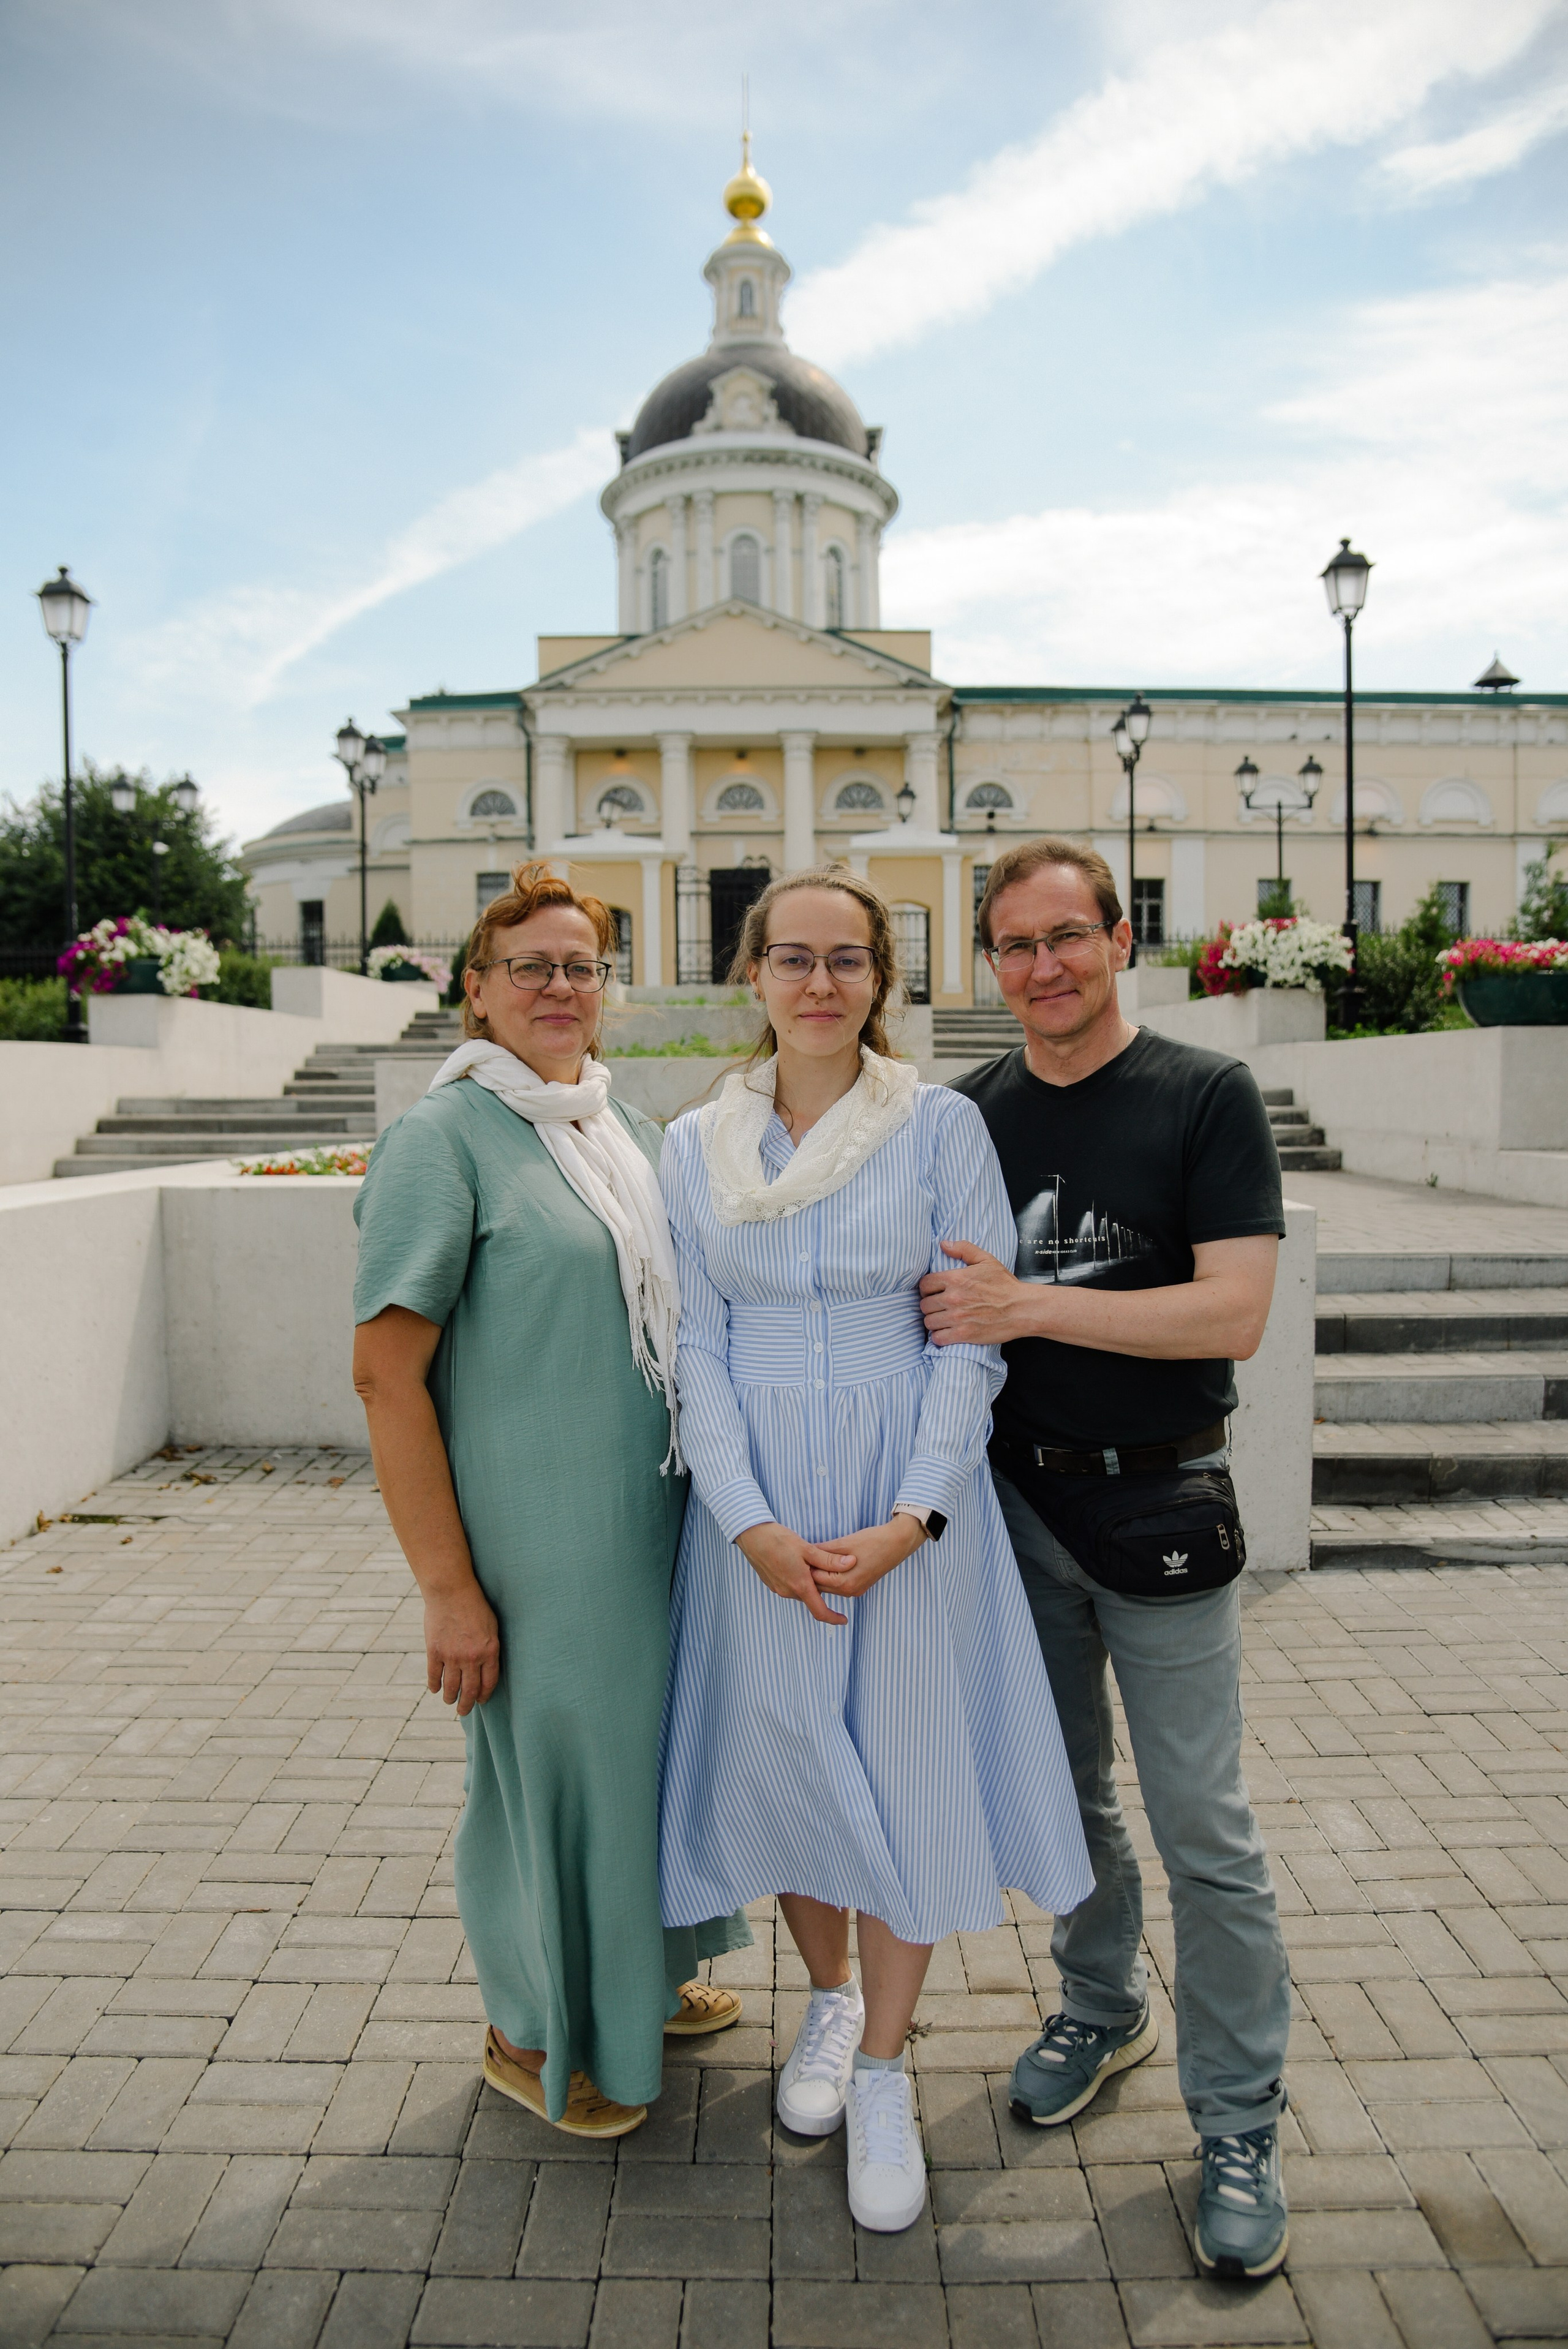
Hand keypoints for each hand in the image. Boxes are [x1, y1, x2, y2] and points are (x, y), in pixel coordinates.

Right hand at [423, 1582, 500, 1714]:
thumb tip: (487, 1666)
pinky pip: (434, 1676)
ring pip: (451, 1687)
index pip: (488, 1683)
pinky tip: (435, 1689)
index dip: (484, 1695)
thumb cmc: (475, 1604)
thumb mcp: (492, 1626)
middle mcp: (471, 1658)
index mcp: (489, 1651)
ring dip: (450, 1698)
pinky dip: (434, 1685)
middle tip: (463, 1711)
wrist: (451, 1590)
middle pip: (469, 1690)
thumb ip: (490, 1647)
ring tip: (449, 1701)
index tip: (480, 1701)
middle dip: (466, 1705)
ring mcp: (452, 1656)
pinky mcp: (434, 1651)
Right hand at [736, 1522, 851, 1624]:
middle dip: (822, 1591)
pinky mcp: (771, 1583)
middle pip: (811, 1598)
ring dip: (809, 1584)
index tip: (845, 1620)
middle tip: (831, 1575)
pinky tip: (798, 1564)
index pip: (820, 1611)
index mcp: (800, 1586)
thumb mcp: (808, 1549)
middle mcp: (788, 1592)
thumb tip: (852, 1563)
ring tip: (813, 1566)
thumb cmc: (779, 1540)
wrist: (752, 1536)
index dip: (834, 1618)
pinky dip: (798, 1580)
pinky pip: (790, 1586)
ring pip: (800, 1591)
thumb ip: (829, 1560)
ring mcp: (778, 1588)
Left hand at [809, 1513, 927, 1599]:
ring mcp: (856, 1591)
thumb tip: (806, 1551)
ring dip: (821, 1575)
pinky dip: (831, 1577)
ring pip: (830, 1587)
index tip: (797, 1556)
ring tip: (812, 1560)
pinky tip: (827, 1565)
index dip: (805, 1567)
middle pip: (821, 1586)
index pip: (815, 1579)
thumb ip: (824, 1551)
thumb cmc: (872, 1540)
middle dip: (811, 1573)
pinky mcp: (861, 1586)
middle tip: (801, 1559)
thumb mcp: (845, 1543)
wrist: (898, 1543)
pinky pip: (839, 1585)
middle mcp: (850, 1591)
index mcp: (844, 1583)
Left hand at [919, 1239, 1028, 1344]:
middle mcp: (953, 1298)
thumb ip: (964, 1249)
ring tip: (942, 1320)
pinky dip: (939, 1337)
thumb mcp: (986, 1260)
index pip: (924, 1284)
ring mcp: (957, 1317)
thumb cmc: (1005, 1285)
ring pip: (929, 1322)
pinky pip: (938, 1338)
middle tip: (939, 1307)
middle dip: (930, 1306)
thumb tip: (944, 1244)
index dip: (927, 1289)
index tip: (933, 1292)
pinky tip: (946, 1333)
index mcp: (955, 1278)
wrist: (1021, 1308)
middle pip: (924, 1305)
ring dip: (934, 1322)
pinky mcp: (963, 1334)